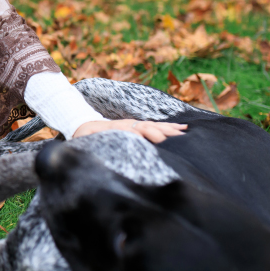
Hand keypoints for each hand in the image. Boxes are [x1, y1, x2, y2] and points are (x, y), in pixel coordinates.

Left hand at [72, 119, 186, 143]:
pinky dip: (170, 126)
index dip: (141, 137)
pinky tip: (183, 128)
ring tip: (185, 134)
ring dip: (170, 129)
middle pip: (148, 127)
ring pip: (155, 126)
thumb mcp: (87, 141)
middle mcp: (128, 125)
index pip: (131, 132)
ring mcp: (135, 124)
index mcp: (116, 129)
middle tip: (179, 140)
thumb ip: (96, 142)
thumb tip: (104, 146)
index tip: (153, 143)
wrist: (84, 125)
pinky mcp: (139, 125)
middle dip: (162, 133)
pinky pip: (157, 125)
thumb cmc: (86, 137)